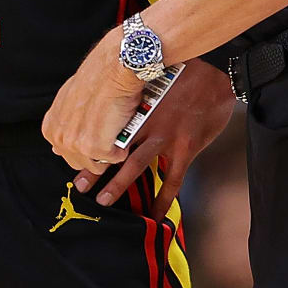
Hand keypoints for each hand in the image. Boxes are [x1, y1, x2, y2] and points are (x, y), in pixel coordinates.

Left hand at [43, 31, 144, 175]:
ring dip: (111, 149)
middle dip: (98, 151)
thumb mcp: (69, 100)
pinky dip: (124, 146)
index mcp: (52, 128)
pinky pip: (115, 158)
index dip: (87, 145)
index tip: (97, 133)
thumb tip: (59, 145)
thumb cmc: (97, 78)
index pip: (68, 154)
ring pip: (99, 165)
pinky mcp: (96, 148)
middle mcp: (60, 138)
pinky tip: (121, 127)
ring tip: (114, 127)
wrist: (114, 69)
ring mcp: (77, 145)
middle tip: (108, 131)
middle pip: (82, 163)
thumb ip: (63, 123)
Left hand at [75, 58, 233, 214]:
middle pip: (114, 149)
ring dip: (119, 185)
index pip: (105, 128)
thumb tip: (117, 100)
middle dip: (95, 169)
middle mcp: (146, 122)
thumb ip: (134, 93)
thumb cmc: (183, 73)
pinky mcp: (186, 147)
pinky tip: (156, 214)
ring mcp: (166, 136)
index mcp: (136, 106)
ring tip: (104, 201)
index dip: (89, 143)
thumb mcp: (151, 78)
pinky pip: (172, 179)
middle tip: (80, 186)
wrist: (215, 74)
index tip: (72, 154)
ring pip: (136, 166)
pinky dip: (163, 199)